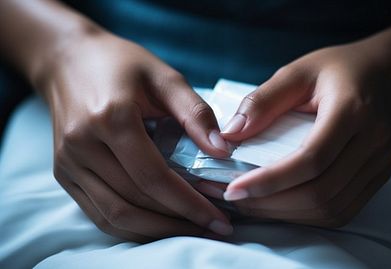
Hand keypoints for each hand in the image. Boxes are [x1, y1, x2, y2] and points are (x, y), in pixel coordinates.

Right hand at [39, 32, 232, 240]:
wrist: (68, 61)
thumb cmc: (122, 64)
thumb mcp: (165, 77)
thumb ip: (195, 113)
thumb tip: (224, 151)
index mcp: (111, 118)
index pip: (154, 177)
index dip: (189, 204)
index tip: (220, 220)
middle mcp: (83, 145)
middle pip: (135, 202)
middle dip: (179, 222)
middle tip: (215, 228)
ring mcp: (68, 163)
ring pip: (116, 216)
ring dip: (157, 231)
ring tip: (192, 230)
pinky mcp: (64, 174)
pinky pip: (99, 214)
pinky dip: (132, 227)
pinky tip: (161, 225)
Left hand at [198, 42, 390, 226]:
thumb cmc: (341, 70)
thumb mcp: (299, 71)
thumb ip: (263, 100)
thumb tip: (229, 135)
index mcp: (353, 111)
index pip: (311, 159)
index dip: (270, 180)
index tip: (234, 188)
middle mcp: (373, 143)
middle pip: (320, 191)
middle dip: (270, 202)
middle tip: (234, 197)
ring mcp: (379, 165)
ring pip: (330, 208)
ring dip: (286, 213)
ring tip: (252, 203)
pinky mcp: (378, 178)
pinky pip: (341, 211)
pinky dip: (306, 215)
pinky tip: (281, 204)